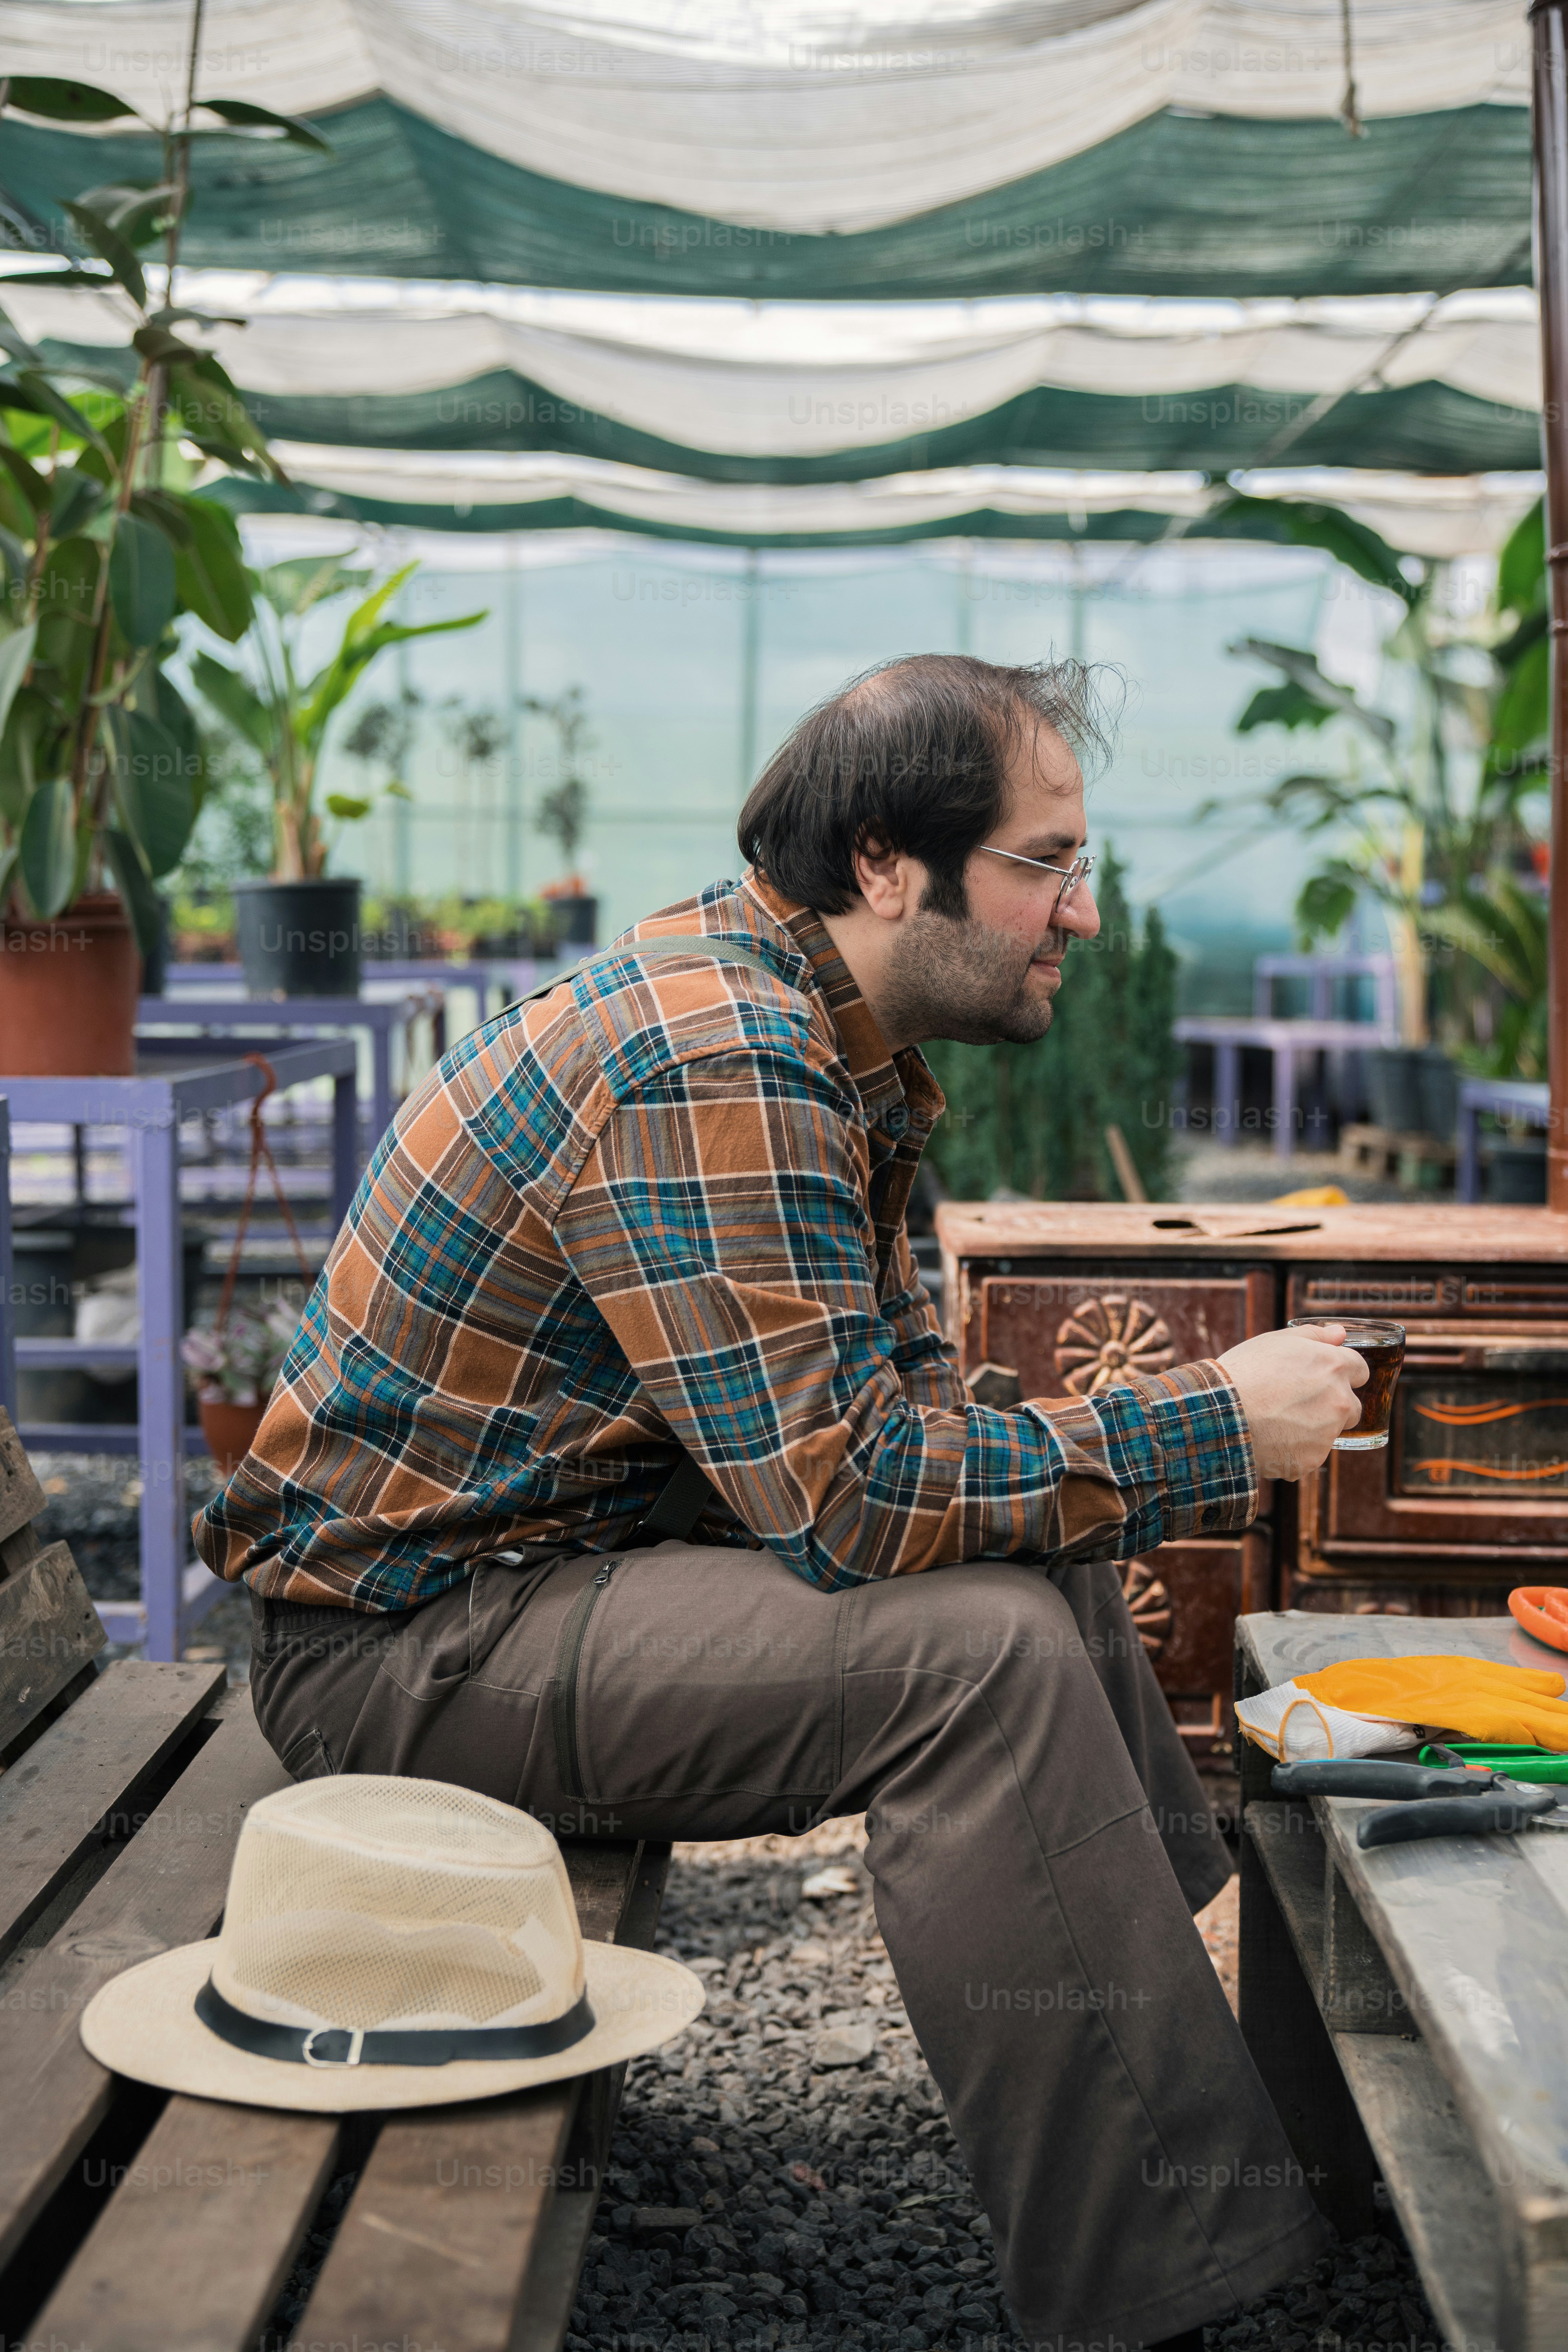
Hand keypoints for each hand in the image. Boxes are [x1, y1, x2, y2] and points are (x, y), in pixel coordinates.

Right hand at [1215, 1323, 1367, 1481]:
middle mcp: (1340, 1401)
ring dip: (1311, 1429)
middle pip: (1352, 1407)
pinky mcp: (1311, 1460)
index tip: (1321, 1377)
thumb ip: (1315, 1336)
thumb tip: (1340, 1333)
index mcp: (1334, 1367)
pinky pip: (1308, 1455)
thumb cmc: (1245, 1371)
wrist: (1220, 1412)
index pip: (1360, 1371)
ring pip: (1328, 1433)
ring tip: (1275, 1421)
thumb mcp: (1276, 1341)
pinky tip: (1269, 1439)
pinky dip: (1294, 1450)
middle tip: (1297, 1402)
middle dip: (1332, 1406)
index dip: (1340, 1373)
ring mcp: (1327, 1434)